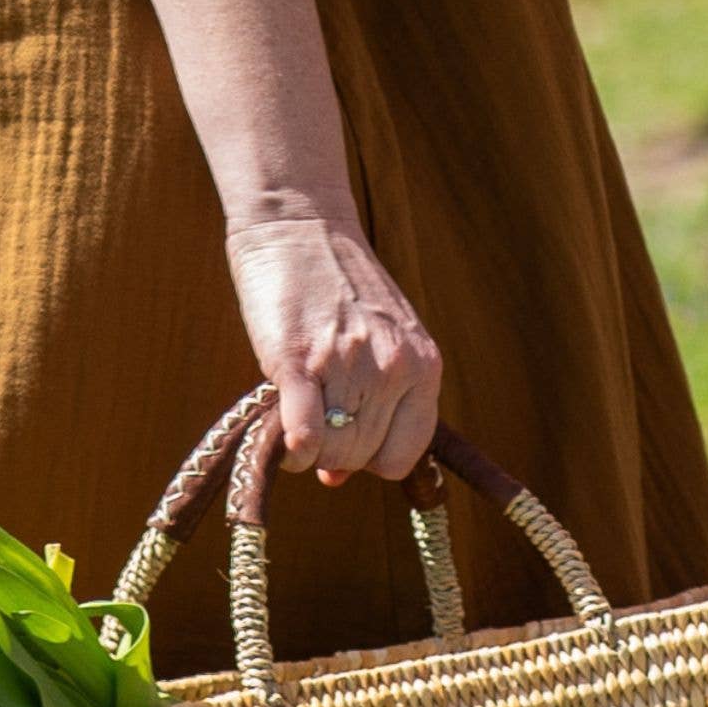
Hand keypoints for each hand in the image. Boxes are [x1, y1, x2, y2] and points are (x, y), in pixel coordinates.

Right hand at [224, 215, 442, 482]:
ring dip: (308, 449)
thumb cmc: (337, 290)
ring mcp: (349, 365)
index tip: (348, 439)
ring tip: (296, 414)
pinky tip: (284, 434)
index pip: (402, 455)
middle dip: (333, 452)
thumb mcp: (379, 343)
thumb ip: (373, 406)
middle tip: (314, 418)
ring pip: (331, 453)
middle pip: (361, 458)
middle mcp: (393, 368)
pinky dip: (293, 448)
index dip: (370, 459)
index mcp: (423, 366)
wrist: (300, 226)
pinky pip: (305, 435)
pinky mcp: (300, 361)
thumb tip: (334, 479)